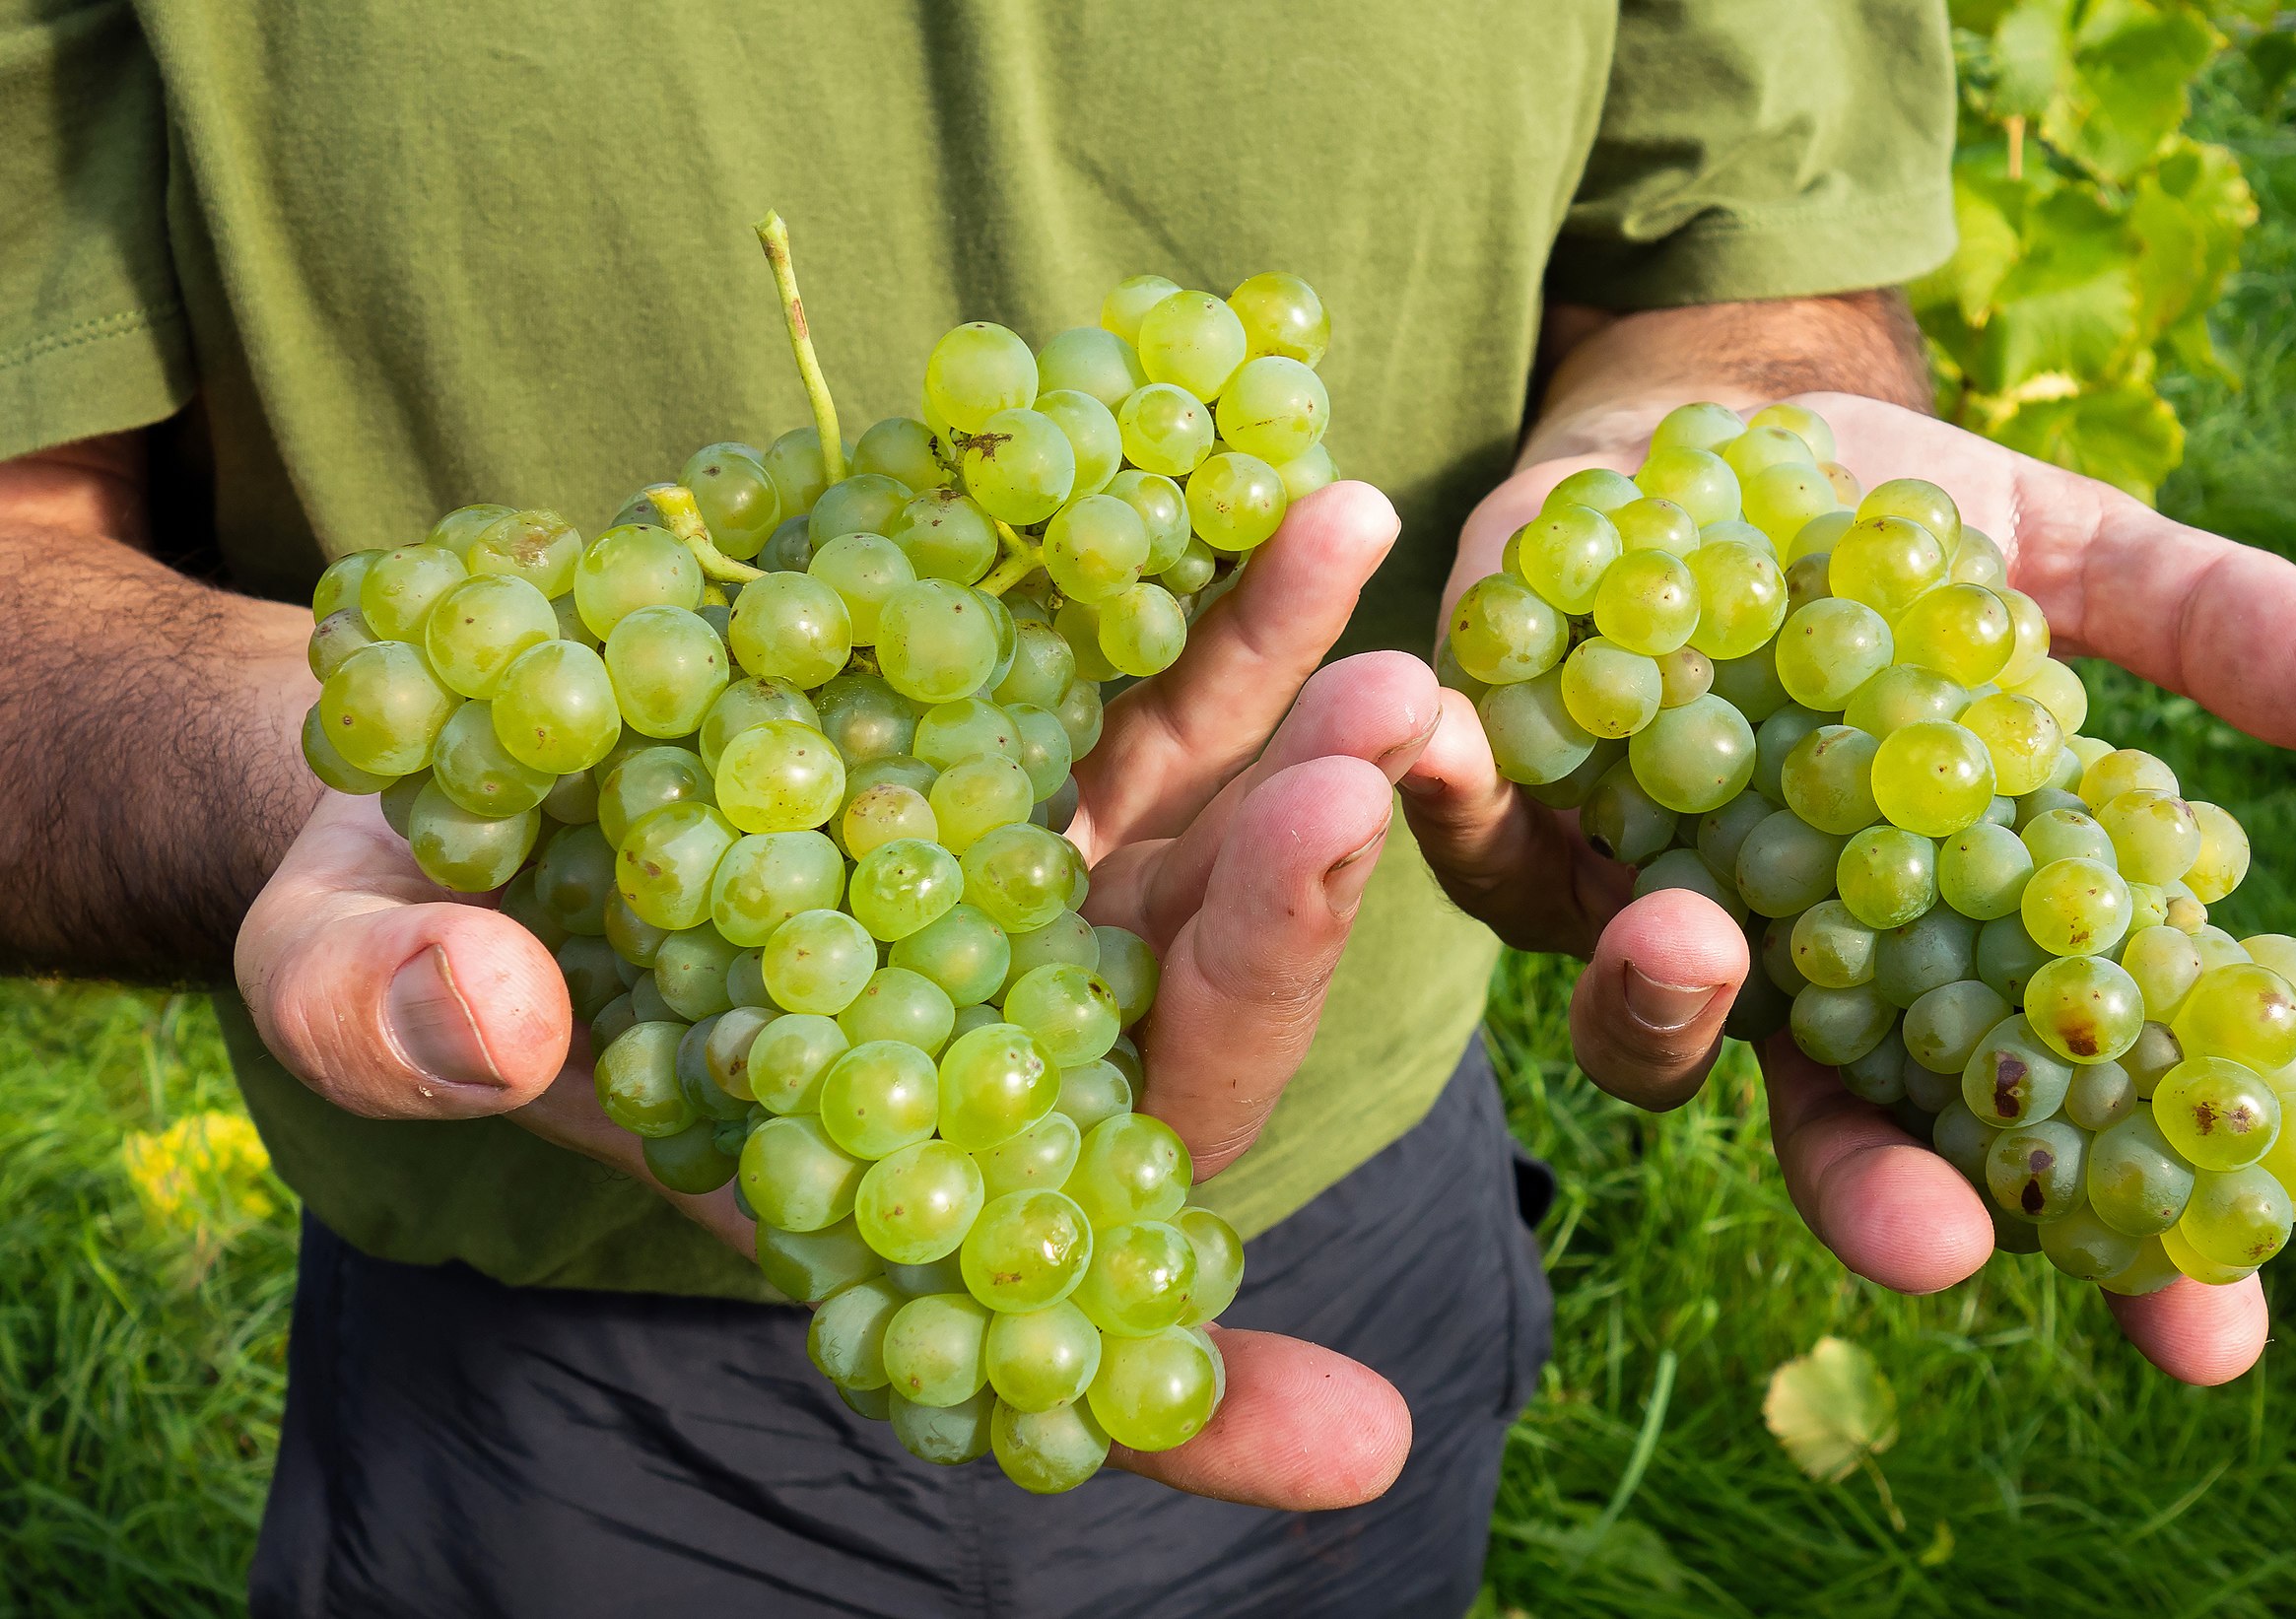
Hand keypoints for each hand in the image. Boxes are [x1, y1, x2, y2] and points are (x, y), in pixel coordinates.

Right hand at [237, 481, 1442, 1507]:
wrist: (434, 750)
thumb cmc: (391, 918)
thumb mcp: (345, 971)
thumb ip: (399, 1024)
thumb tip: (502, 1022)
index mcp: (854, 1166)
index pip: (1037, 1313)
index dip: (1189, 1404)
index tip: (1360, 1446)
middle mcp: (985, 1036)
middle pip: (1184, 1035)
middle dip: (1283, 920)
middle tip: (1364, 765)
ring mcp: (1025, 879)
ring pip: (1207, 838)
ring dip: (1306, 724)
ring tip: (1357, 559)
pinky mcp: (1025, 739)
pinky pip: (1156, 687)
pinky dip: (1229, 606)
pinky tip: (1306, 500)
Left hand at [1399, 393, 2295, 1385]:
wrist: (1695, 427)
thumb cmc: (1884, 521)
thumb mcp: (2055, 554)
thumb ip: (2198, 629)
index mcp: (1912, 943)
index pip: (2024, 1123)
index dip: (2114, 1240)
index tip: (2207, 1337)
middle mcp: (1767, 960)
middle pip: (1816, 1122)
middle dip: (1871, 1190)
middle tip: (1943, 1240)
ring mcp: (1621, 894)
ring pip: (1630, 1014)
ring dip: (1658, 999)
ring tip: (1697, 940)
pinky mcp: (1496, 792)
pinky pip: (1464, 824)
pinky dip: (1453, 791)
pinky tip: (1450, 742)